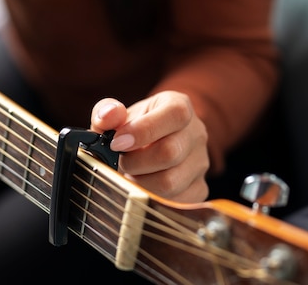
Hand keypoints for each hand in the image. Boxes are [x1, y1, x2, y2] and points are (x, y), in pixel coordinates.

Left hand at [90, 92, 209, 202]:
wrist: (149, 146)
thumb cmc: (131, 128)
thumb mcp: (116, 116)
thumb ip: (107, 113)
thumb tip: (108, 116)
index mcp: (179, 106)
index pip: (175, 114)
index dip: (144, 130)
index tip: (117, 142)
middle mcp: (196, 133)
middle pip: (170, 152)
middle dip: (135, 161)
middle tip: (120, 161)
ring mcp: (201, 163)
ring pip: (170, 182)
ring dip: (140, 182)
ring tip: (130, 173)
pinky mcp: (199, 189)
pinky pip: (174, 202)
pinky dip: (150, 198)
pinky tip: (141, 186)